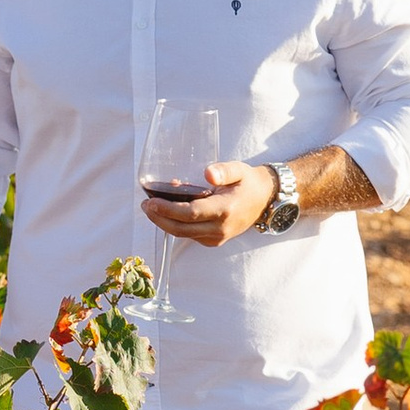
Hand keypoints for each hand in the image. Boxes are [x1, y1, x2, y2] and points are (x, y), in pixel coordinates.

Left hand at [141, 158, 278, 250]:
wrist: (265, 200)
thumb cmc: (249, 183)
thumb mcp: (239, 169)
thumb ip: (224, 170)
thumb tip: (208, 173)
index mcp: (225, 210)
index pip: (190, 214)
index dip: (167, 209)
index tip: (150, 202)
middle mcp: (220, 228)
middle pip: (180, 229)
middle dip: (158, 218)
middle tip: (145, 205)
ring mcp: (217, 237)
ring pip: (182, 234)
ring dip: (164, 222)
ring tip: (152, 206)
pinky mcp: (213, 240)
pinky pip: (189, 235)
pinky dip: (176, 224)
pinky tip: (168, 210)